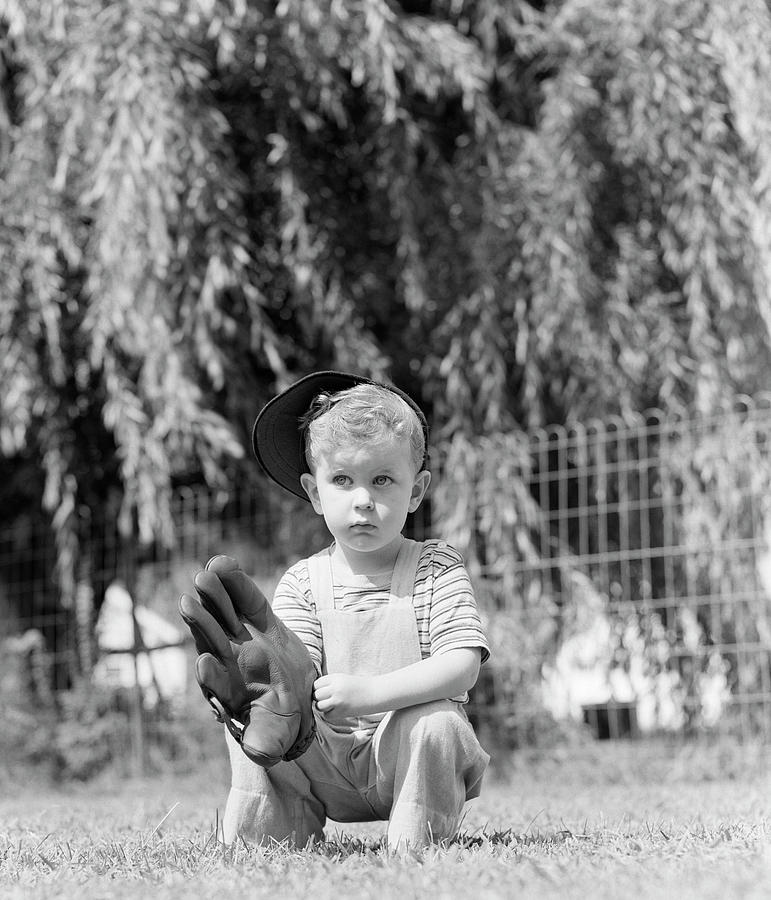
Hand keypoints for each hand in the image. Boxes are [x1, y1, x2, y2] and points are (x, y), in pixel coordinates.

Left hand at [178, 556, 315, 766]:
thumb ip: (264, 743)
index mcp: (229, 691)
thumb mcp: (275, 735)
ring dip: (212, 596)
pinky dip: (234, 582)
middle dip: (200, 623)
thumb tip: (258, 754)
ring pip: (221, 613)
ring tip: (205, 575)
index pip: (215, 683)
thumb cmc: (279, 719)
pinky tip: (224, 564)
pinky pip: (244, 598)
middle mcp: (227, 660)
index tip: (205, 665)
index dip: (210, 676)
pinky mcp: (257, 617)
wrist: (294, 694)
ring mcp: (239, 634)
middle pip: (210, 640)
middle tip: (187, 604)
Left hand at [313, 673, 378, 717]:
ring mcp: (338, 701)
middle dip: (319, 698)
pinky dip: (330, 714)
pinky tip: (339, 710)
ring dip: (323, 707)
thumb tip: (313, 692)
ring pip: (319, 706)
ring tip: (333, 704)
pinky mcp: (341, 712)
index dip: (318, 688)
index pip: (316, 684)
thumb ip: (329, 683)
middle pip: (316, 695)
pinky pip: (327, 715)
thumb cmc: (358, 686)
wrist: (375, 693)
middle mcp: (335, 688)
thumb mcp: (343, 679)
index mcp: (335, 678)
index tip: (323, 691)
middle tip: (328, 699)